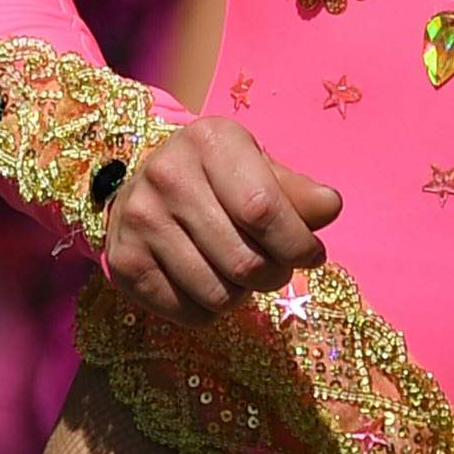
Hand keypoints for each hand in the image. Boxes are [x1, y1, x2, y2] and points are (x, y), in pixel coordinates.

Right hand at [100, 118, 340, 320]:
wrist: (144, 188)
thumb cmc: (218, 178)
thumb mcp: (259, 168)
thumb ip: (298, 191)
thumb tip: (330, 207)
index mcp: (209, 140)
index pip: (264, 209)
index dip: (297, 243)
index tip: (312, 254)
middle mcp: (166, 175)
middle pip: (244, 261)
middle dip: (275, 274)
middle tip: (276, 267)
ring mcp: (139, 221)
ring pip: (219, 294)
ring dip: (243, 295)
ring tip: (238, 270)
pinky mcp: (124, 263)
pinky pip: (189, 313)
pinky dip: (210, 310)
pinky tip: (207, 279)